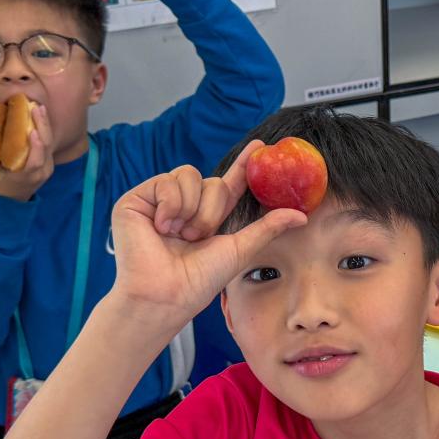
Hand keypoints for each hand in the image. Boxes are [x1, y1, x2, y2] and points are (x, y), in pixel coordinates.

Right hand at [0, 101, 54, 201]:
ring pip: (50, 146)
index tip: (33, 131)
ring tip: (39, 108)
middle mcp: (39, 173)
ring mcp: (47, 169)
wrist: (8, 198)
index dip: (37, 147)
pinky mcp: (49, 165)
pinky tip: (41, 118)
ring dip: (46, 126)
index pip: (35, 162)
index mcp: (24, 176)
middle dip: (43, 127)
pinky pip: (49, 147)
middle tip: (36, 108)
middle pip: (47, 148)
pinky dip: (45, 132)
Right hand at [107, 140, 305, 330]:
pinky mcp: (137, 199)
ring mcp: (159, 202)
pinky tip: (161, 228)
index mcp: (206, 217)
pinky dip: (170, 206)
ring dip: (191, 210)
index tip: (260, 146)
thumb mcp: (240, 249)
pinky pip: (166, 181)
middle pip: (211, 181)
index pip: (228, 185)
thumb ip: (267, 227)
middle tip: (197, 237)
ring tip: (178, 235)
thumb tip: (301, 215)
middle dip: (210, 210)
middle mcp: (183, 206)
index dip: (243, 165)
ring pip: (190, 176)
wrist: (165, 293)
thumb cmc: (199, 280)